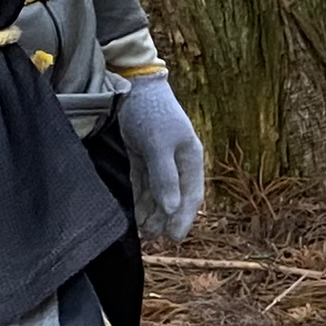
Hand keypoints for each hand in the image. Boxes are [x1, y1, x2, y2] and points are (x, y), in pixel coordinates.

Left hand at [112, 74, 205, 242]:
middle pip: (175, 198)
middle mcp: (178, 162)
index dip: (184, 218)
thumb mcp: (158, 145)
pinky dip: (141, 200)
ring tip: (143, 233)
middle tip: (153, 239)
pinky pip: (144, 185)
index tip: (174, 238)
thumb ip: (165, 177)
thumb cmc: (152, 113)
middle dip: (166, 219)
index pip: (192, 195)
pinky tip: (135, 214)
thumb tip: (171, 208)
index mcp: (191, 159)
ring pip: (158, 194)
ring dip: (152, 213)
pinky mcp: (143, 157)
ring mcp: (160, 160)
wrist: (134, 85)